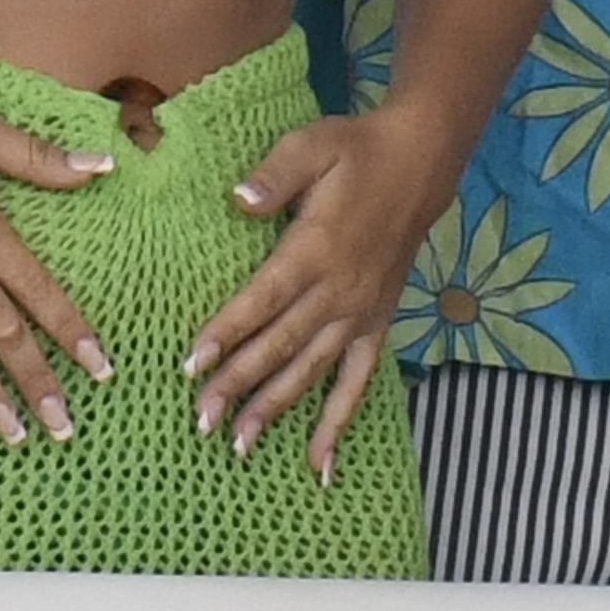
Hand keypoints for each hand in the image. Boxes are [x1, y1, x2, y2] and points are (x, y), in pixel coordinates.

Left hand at [187, 110, 437, 478]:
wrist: (419, 163)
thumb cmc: (356, 151)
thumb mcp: (313, 145)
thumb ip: (274, 175)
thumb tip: (239, 199)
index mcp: (315, 248)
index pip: (262, 300)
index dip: (226, 333)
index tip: (190, 365)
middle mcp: (338, 290)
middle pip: (280, 346)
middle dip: (238, 385)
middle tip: (201, 421)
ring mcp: (359, 312)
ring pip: (311, 372)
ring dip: (275, 409)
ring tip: (240, 446)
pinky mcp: (376, 323)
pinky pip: (358, 382)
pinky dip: (338, 424)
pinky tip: (320, 466)